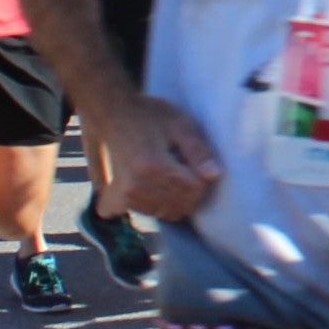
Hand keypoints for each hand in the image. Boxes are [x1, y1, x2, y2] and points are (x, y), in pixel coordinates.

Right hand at [101, 90, 223, 219]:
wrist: (114, 114)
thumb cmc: (151, 116)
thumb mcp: (181, 125)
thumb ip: (198, 151)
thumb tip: (214, 175)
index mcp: (156, 167)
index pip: (195, 190)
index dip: (201, 178)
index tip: (192, 162)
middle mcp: (138, 186)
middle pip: (182, 206)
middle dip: (188, 190)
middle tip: (177, 167)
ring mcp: (126, 196)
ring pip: (166, 213)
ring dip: (172, 199)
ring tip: (162, 173)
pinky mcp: (117, 200)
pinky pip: (145, 214)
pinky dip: (153, 206)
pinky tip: (150, 187)